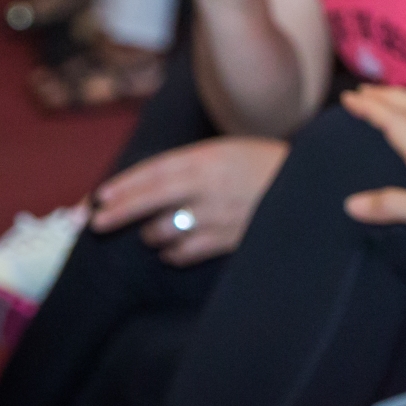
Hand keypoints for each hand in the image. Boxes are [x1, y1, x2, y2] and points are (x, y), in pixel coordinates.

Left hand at [89, 136, 288, 264]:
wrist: (308, 187)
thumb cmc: (259, 165)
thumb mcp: (223, 152)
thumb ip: (187, 166)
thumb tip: (142, 186)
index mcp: (206, 159)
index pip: (153, 172)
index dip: (124, 186)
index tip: (100, 198)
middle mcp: (208, 187)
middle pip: (151, 202)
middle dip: (120, 214)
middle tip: (97, 224)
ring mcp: (217, 216)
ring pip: (164, 231)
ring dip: (152, 234)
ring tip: (153, 232)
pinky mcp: (227, 241)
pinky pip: (184, 253)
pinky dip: (172, 253)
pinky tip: (173, 249)